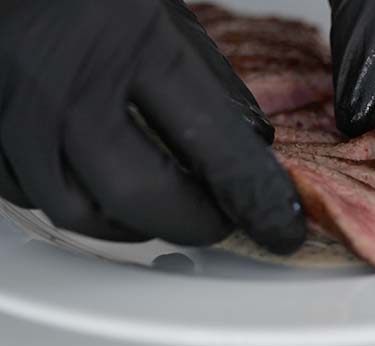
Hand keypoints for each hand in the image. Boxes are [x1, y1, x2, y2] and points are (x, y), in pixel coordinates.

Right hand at [0, 0, 305, 252]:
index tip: (279, 225)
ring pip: (80, 211)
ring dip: (135, 222)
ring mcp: (13, 111)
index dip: (253, 195)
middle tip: (220, 220)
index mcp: (128, 40)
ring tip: (165, 206)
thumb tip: (246, 141)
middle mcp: (64, 82)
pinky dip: (79, 203)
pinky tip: (102, 186)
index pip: (211, 143)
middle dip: (193, 223)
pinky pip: (32, 196)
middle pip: (140, 197)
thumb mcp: (162, 8)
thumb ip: (203, 74)